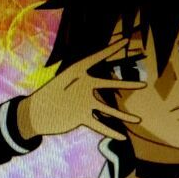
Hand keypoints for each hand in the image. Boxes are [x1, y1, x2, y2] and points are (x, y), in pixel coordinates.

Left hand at [16, 39, 145, 141]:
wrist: (34, 115)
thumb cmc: (45, 95)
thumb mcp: (61, 81)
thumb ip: (77, 77)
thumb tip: (88, 76)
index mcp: (79, 74)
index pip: (97, 58)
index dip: (111, 49)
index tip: (125, 40)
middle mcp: (85, 88)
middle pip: (110, 85)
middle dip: (126, 84)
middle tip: (144, 84)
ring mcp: (85, 104)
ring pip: (109, 110)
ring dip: (124, 116)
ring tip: (139, 119)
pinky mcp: (81, 117)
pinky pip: (99, 125)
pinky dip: (110, 131)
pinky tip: (122, 137)